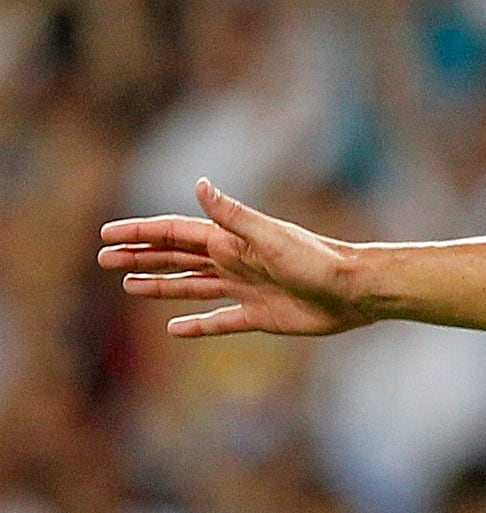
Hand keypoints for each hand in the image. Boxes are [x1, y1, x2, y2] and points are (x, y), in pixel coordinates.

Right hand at [98, 179, 365, 337]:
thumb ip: (232, 215)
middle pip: (175, 258)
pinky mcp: (259, 316)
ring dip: (160, 285)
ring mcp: (245, 289)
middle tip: (104, 260)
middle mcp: (234, 262)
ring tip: (128, 287)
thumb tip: (199, 183)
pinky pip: (219, 321)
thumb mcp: (269, 235)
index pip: (174, 232)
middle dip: (140, 257)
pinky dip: (196, 325)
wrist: (355, 290)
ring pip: (191, 286)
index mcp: (231, 240)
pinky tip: (173, 328)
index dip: (140, 232)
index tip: (106, 234)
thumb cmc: (317, 259)